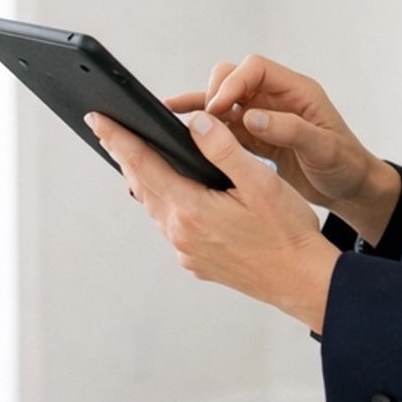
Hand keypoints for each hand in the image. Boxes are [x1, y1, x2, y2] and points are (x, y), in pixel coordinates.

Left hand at [86, 107, 338, 331]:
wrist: (304, 282)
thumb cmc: (289, 234)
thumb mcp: (260, 182)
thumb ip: (224, 149)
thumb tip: (195, 122)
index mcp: (191, 209)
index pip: (143, 164)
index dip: (117, 138)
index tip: (98, 119)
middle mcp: (181, 234)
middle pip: (142, 186)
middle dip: (126, 156)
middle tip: (111, 131)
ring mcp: (187, 252)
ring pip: (156, 208)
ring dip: (146, 181)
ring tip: (139, 157)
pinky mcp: (198, 262)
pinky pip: (172, 228)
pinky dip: (167, 204)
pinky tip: (178, 194)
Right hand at [164, 55, 401, 247]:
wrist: (351, 189)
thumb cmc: (346, 166)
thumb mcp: (324, 149)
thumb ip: (290, 130)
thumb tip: (252, 117)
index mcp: (297, 91)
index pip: (255, 68)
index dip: (232, 83)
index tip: (217, 108)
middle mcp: (277, 98)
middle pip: (234, 77)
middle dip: (214, 93)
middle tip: (203, 121)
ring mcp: (264, 115)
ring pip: (224, 99)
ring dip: (203, 108)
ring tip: (174, 116)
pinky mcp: (255, 135)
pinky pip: (225, 124)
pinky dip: (205, 126)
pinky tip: (181, 126)